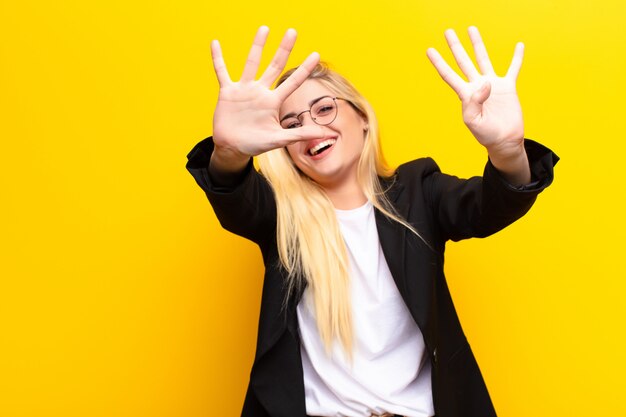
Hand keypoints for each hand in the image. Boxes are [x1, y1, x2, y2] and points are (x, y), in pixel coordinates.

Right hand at [211, 26, 330, 161]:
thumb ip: (299, 134)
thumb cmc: (256, 144)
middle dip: (284, 49)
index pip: (293, 82)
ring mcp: (244, 90)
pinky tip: (215, 43)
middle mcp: (261, 92)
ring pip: (252, 63)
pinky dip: (218, 58)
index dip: (304, 69)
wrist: (233, 148)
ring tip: (265, 29)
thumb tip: (324, 134)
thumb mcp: (279, 139)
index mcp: (274, 102)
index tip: (316, 54)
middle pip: (275, 66)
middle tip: (292, 32)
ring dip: (257, 46)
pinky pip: (222, 72)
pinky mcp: (228, 92)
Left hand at [427, 26, 524, 157]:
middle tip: (448, 32)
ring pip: (483, 59)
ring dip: (477, 44)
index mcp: (465, 95)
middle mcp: (477, 86)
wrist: (504, 140)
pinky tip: (519, 45)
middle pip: (463, 61)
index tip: (429, 50)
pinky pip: (513, 68)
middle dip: (455, 47)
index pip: (449, 75)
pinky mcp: (508, 87)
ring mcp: (492, 85)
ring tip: (471, 29)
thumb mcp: (473, 122)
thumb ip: (473, 102)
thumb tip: (485, 83)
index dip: (439, 63)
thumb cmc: (486, 134)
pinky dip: (516, 57)